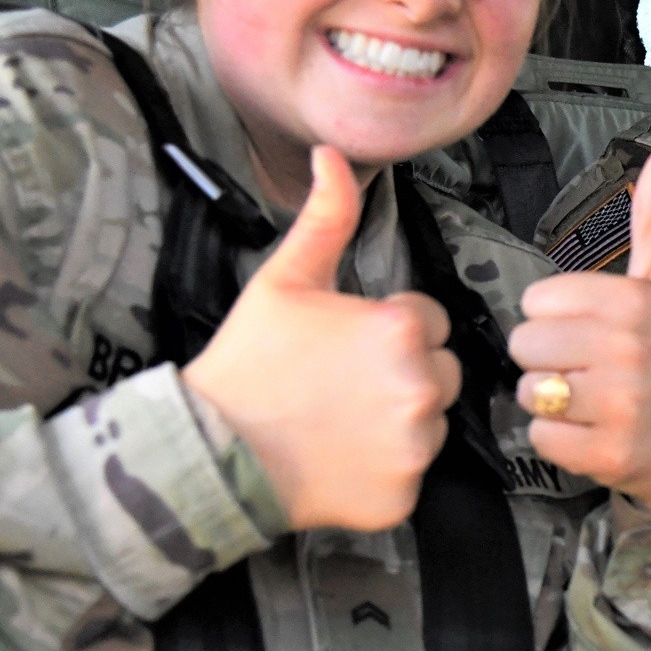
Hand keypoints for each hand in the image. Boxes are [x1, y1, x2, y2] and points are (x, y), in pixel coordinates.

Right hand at [183, 147, 459, 532]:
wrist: (208, 451)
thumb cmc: (248, 361)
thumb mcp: (285, 278)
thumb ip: (326, 216)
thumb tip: (332, 155)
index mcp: (401, 329)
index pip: (431, 322)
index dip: (389, 330)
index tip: (346, 347)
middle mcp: (420, 387)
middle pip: (442, 372)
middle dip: (404, 374)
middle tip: (342, 386)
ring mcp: (415, 446)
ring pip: (432, 423)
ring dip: (400, 422)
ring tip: (339, 422)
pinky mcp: (403, 495)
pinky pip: (412, 475)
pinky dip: (384, 471)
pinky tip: (340, 460)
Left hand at [509, 146, 650, 514]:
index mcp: (635, 301)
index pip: (537, 300)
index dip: (556, 319)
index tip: (592, 332)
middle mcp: (629, 348)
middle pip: (525, 345)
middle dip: (548, 362)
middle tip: (590, 371)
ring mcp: (621, 403)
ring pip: (530, 391)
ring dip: (551, 403)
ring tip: (591, 402)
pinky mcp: (610, 452)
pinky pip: (542, 437)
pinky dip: (560, 441)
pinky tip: (594, 433)